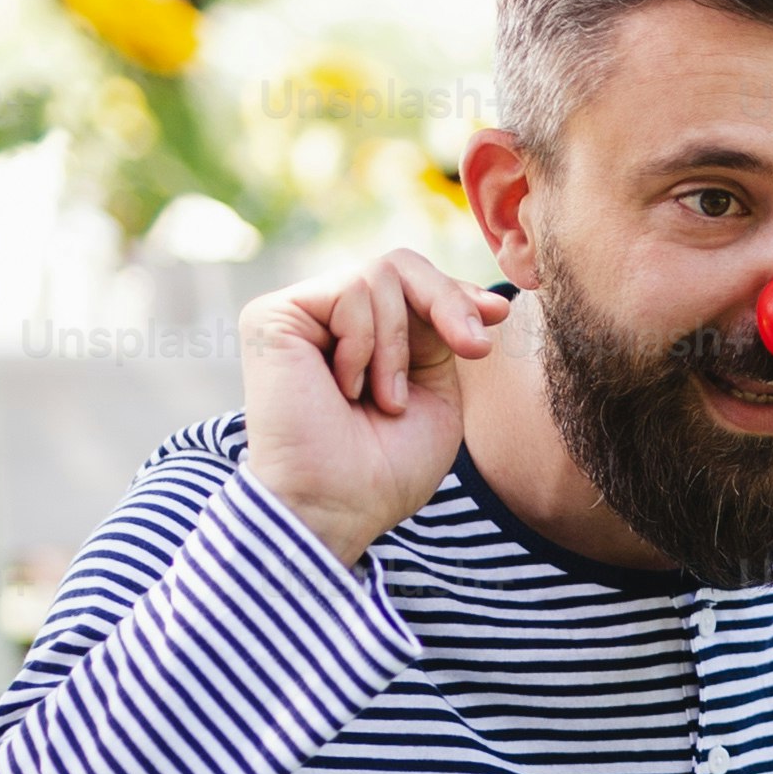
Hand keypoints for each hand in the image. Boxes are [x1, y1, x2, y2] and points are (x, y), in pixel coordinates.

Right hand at [241, 247, 500, 567]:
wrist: (339, 507)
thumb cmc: (385, 470)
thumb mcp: (435, 393)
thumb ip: (442, 335)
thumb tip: (481, 295)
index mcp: (363, 337)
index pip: (413, 285)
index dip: (457, 293)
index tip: (499, 315)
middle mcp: (326, 320)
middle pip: (401, 266)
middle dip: (447, 302)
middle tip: (474, 348)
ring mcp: (299, 315)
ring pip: (380, 277)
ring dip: (397, 348)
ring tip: (382, 400)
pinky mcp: (273, 316)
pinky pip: (351, 292)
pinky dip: (365, 345)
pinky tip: (346, 390)